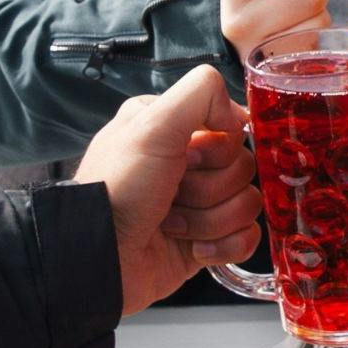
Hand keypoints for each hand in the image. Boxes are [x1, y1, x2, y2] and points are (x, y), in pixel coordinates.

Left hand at [73, 65, 261, 313]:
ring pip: (246, 204)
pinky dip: (222, 246)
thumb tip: (240, 115)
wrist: (101, 255)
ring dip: (210, 219)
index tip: (187, 159)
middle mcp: (188, 164)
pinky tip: (193, 248)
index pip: (232, 131)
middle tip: (173, 195)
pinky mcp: (207, 241)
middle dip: (210, 188)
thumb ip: (201, 92)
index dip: (217, 149)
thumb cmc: (118, 188)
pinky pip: (245, 239)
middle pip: (243, 168)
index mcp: (174, 129)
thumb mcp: (152, 123)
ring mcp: (199, 205)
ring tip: (172, 224)